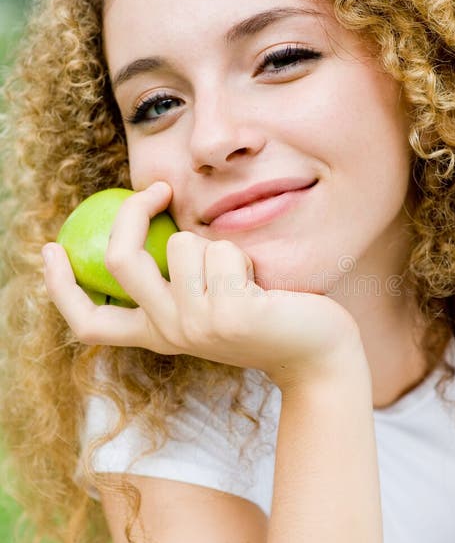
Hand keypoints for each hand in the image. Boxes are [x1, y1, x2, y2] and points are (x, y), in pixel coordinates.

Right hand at [42, 182, 364, 388]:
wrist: (317, 353)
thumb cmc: (268, 317)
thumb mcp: (211, 300)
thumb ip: (177, 278)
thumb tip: (144, 223)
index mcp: (158, 334)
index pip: (90, 322)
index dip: (60, 286)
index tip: (49, 247)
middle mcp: (170, 334)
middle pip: (120, 261)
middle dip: (134, 211)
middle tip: (160, 188)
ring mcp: (198, 327)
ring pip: (182, 245)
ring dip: (215, 243)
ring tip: (244, 273)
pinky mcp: (230, 314)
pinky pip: (221, 251)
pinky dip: (242, 253)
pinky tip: (263, 284)